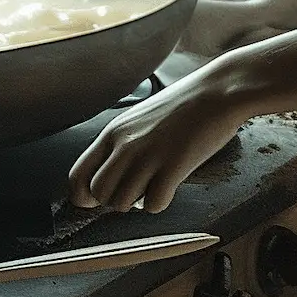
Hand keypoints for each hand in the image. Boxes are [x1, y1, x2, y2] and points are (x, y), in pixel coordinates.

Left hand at [68, 69, 249, 213]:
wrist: (218, 91)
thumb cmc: (185, 104)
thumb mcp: (140, 117)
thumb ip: (122, 143)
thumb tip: (110, 174)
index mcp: (114, 131)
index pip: (77, 176)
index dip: (85, 195)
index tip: (99, 200)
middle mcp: (125, 144)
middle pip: (100, 194)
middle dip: (116, 200)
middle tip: (136, 189)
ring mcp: (148, 156)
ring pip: (123, 203)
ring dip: (139, 201)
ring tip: (155, 184)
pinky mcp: (173, 166)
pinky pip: (153, 205)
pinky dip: (161, 202)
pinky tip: (171, 186)